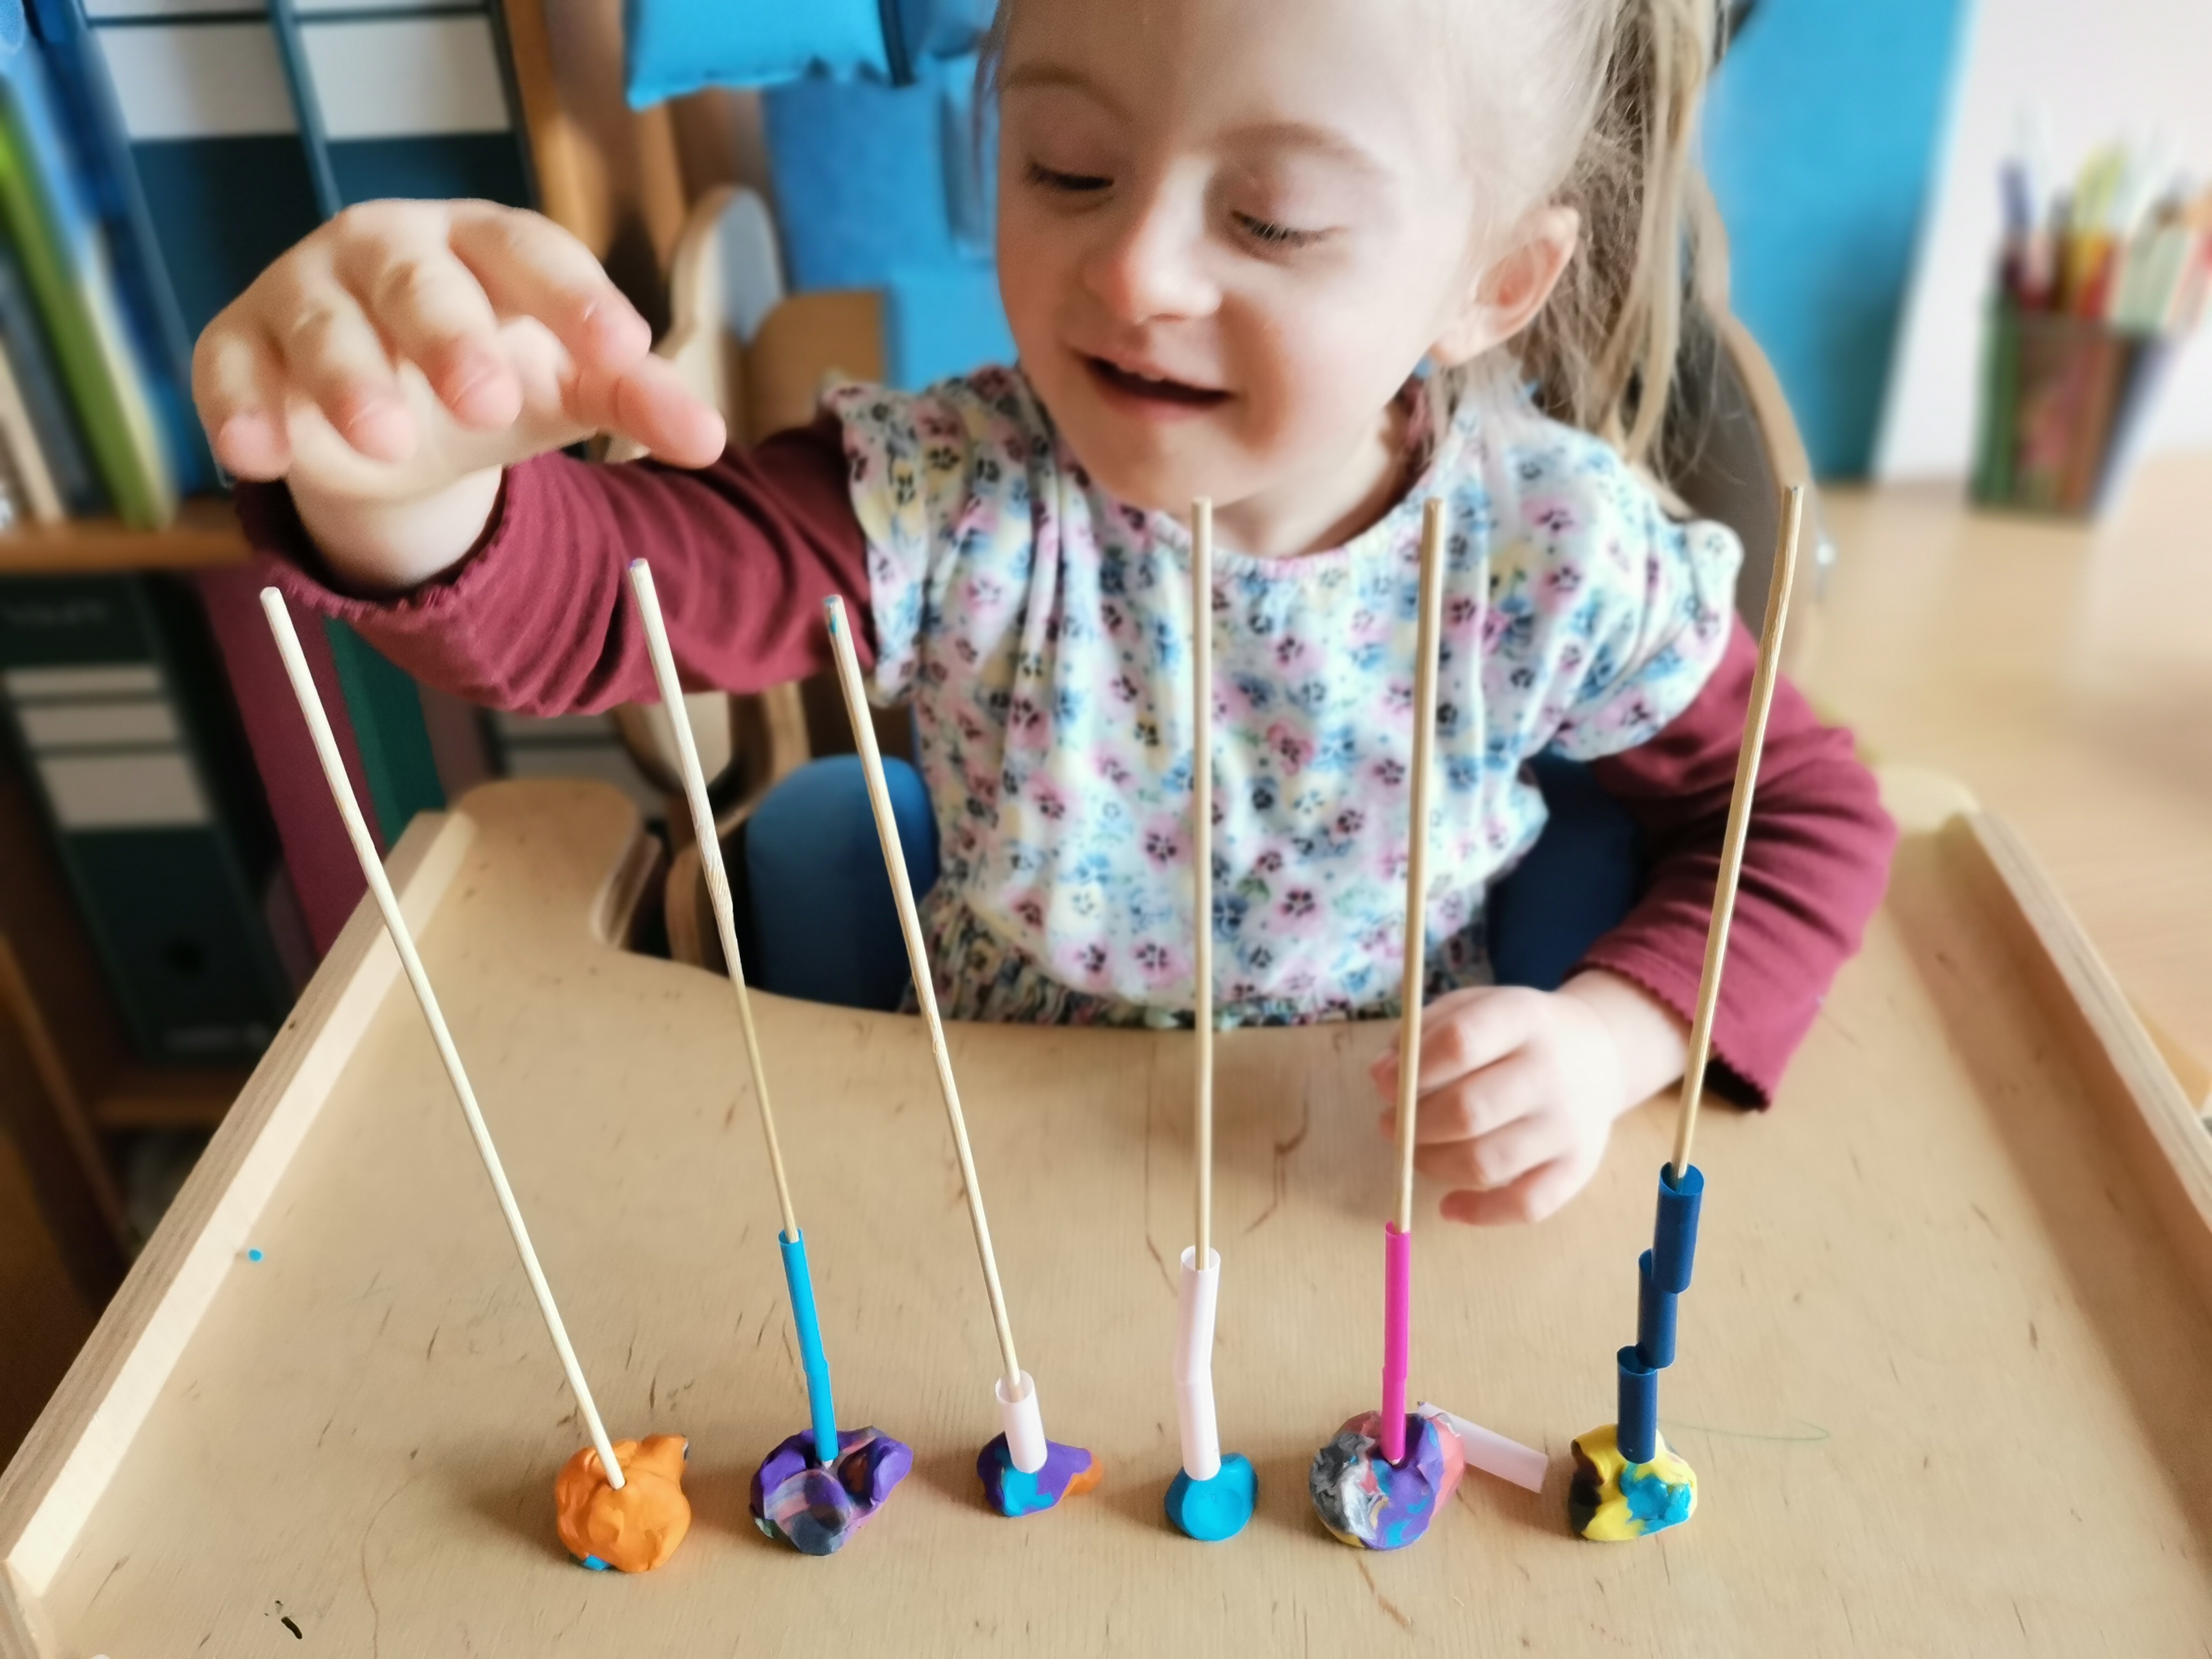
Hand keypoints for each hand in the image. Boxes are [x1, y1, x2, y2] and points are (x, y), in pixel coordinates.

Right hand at [192, 199, 726, 590]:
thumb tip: (710, 440)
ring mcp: (307, 291)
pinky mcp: (240, 345)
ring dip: (351, 381)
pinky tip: (261, 455)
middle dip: (452, 336)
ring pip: (322, 325)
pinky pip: (231, 369)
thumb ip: (639, 401)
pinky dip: (241, 410)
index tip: (625, 351)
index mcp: (483, 243)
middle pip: (419, 282)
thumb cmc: (496, 370)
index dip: (575, 299)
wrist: (396, 413)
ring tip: (388, 441)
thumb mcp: (573, 385)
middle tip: (489, 403)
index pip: (530, 254)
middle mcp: (388, 250)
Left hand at [1370, 971, 1687, 1223]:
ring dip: (1433, 1164)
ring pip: (1487, 1162)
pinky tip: (1449, 1206)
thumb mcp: (1472, 1006)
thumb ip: (1422, 1034)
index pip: (1460, 1042)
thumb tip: (1381, 1076)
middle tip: (1390, 1124)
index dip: (1410, 1068)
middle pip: (1469, 1109)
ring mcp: (1567, 1124)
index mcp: (1521, 1019)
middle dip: (1414, 1124)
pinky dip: (1481, 1213)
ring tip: (1415, 1151)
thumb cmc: (1515, 1032)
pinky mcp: (1577, 1166)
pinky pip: (1527, 1204)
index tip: (1382, 1083)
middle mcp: (1550, 1071)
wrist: (1598, 1052)